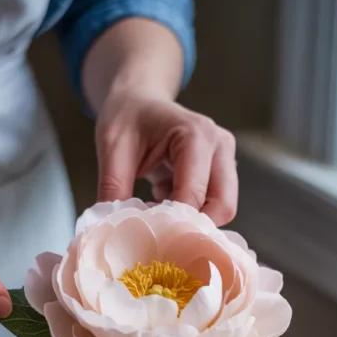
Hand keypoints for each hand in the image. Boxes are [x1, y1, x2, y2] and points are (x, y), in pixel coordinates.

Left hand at [96, 93, 237, 225]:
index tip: (147, 236)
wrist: (139, 100)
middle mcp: (219, 146)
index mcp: (196, 135)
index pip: (195, 195)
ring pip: (222, 209)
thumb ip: (113, 189)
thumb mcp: (112, 149)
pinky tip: (164, 207)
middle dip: (192, 226)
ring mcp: (225, 158)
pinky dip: (192, 214)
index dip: (173, 223)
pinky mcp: (221, 171)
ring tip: (159, 216)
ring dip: (193, 221)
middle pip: (223, 206)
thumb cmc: (128, 117)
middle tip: (158, 232)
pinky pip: (214, 205)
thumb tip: (112, 230)